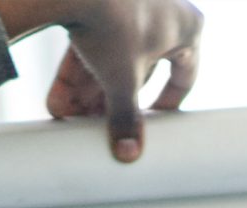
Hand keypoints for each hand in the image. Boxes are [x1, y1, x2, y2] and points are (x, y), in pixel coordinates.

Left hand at [0, 2, 203, 161]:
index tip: (151, 124)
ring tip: (72, 119)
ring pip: (113, 55)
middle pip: (139, 69)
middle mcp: (163, 8)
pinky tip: (59, 99)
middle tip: (100, 126)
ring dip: (91, 91)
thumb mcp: (123, 80)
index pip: (184, 75)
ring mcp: (131, 1)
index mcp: (187, 26)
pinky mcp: (102, 0)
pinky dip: (77, 69)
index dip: (166, 105)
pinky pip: (93, 38)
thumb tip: (128, 153)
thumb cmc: (116, 22)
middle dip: (114, 101)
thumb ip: (126, 118)